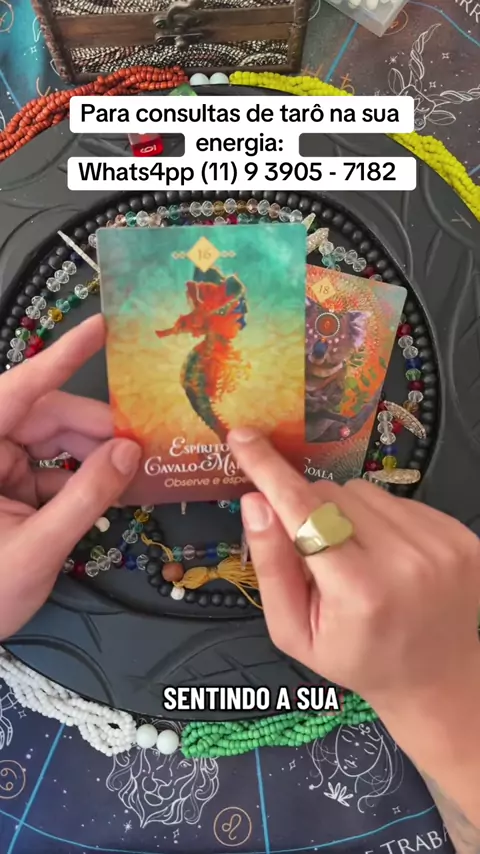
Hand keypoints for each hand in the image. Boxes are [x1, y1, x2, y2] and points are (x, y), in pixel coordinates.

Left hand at [0, 315, 140, 640]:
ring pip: (53, 442)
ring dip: (93, 456)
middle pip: (47, 417)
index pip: (21, 388)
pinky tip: (112, 490)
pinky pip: (50, 468)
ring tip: (135, 470)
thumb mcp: (37, 549)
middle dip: (97, 430)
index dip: (63, 355)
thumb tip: (129, 453)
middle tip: (144, 445)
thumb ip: (86, 498)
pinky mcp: (6, 488)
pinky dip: (81, 479)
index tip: (101, 326)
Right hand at [228, 428, 479, 714]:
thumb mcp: (294, 631)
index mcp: (358, 591)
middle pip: (332, 495)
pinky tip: (389, 556)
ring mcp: (440, 544)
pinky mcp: (461, 533)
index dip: (268, 471)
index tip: (243, 437)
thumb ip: (271, 566)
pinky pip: (399, 499)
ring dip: (348, 514)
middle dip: (311, 512)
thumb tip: (253, 501)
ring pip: (365, 491)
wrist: (436, 676)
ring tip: (358, 557)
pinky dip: (383, 519)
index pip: (304, 512)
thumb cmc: (355, 657)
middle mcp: (405, 560)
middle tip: (318, 553)